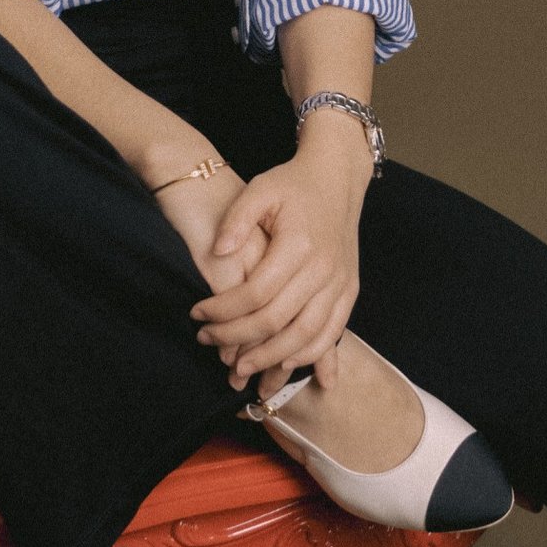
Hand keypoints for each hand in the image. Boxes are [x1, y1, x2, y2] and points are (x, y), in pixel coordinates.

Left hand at [187, 129, 368, 391]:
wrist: (337, 178)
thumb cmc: (292, 185)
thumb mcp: (259, 190)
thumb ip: (236, 220)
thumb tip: (217, 253)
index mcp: (298, 245)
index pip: (255, 293)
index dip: (222, 310)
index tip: (197, 314)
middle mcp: (323, 268)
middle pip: (277, 321)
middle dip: (238, 339)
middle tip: (208, 343)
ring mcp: (340, 282)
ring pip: (306, 337)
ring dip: (271, 359)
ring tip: (240, 368)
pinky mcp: (350, 290)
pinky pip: (331, 333)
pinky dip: (308, 355)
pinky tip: (283, 366)